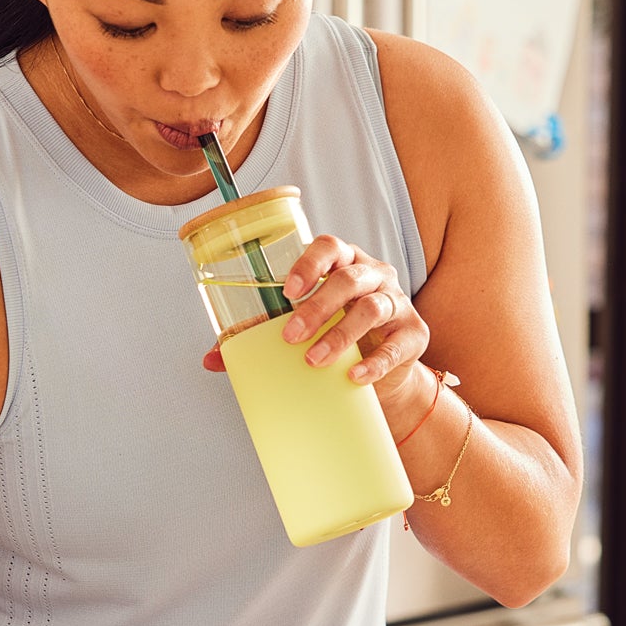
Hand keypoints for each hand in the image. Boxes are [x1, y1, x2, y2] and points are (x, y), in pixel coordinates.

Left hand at [202, 238, 426, 397]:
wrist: (382, 377)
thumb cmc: (336, 341)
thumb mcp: (301, 334)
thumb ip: (258, 340)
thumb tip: (211, 358)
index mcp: (343, 264)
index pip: (329, 247)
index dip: (309, 264)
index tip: (287, 290)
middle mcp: (373, 276)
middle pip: (348, 279)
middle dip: (318, 307)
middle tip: (291, 336)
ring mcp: (397, 302)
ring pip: (371, 308)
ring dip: (340, 334)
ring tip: (314, 360)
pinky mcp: (414, 334)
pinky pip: (396, 345)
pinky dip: (375, 362)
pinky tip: (354, 377)